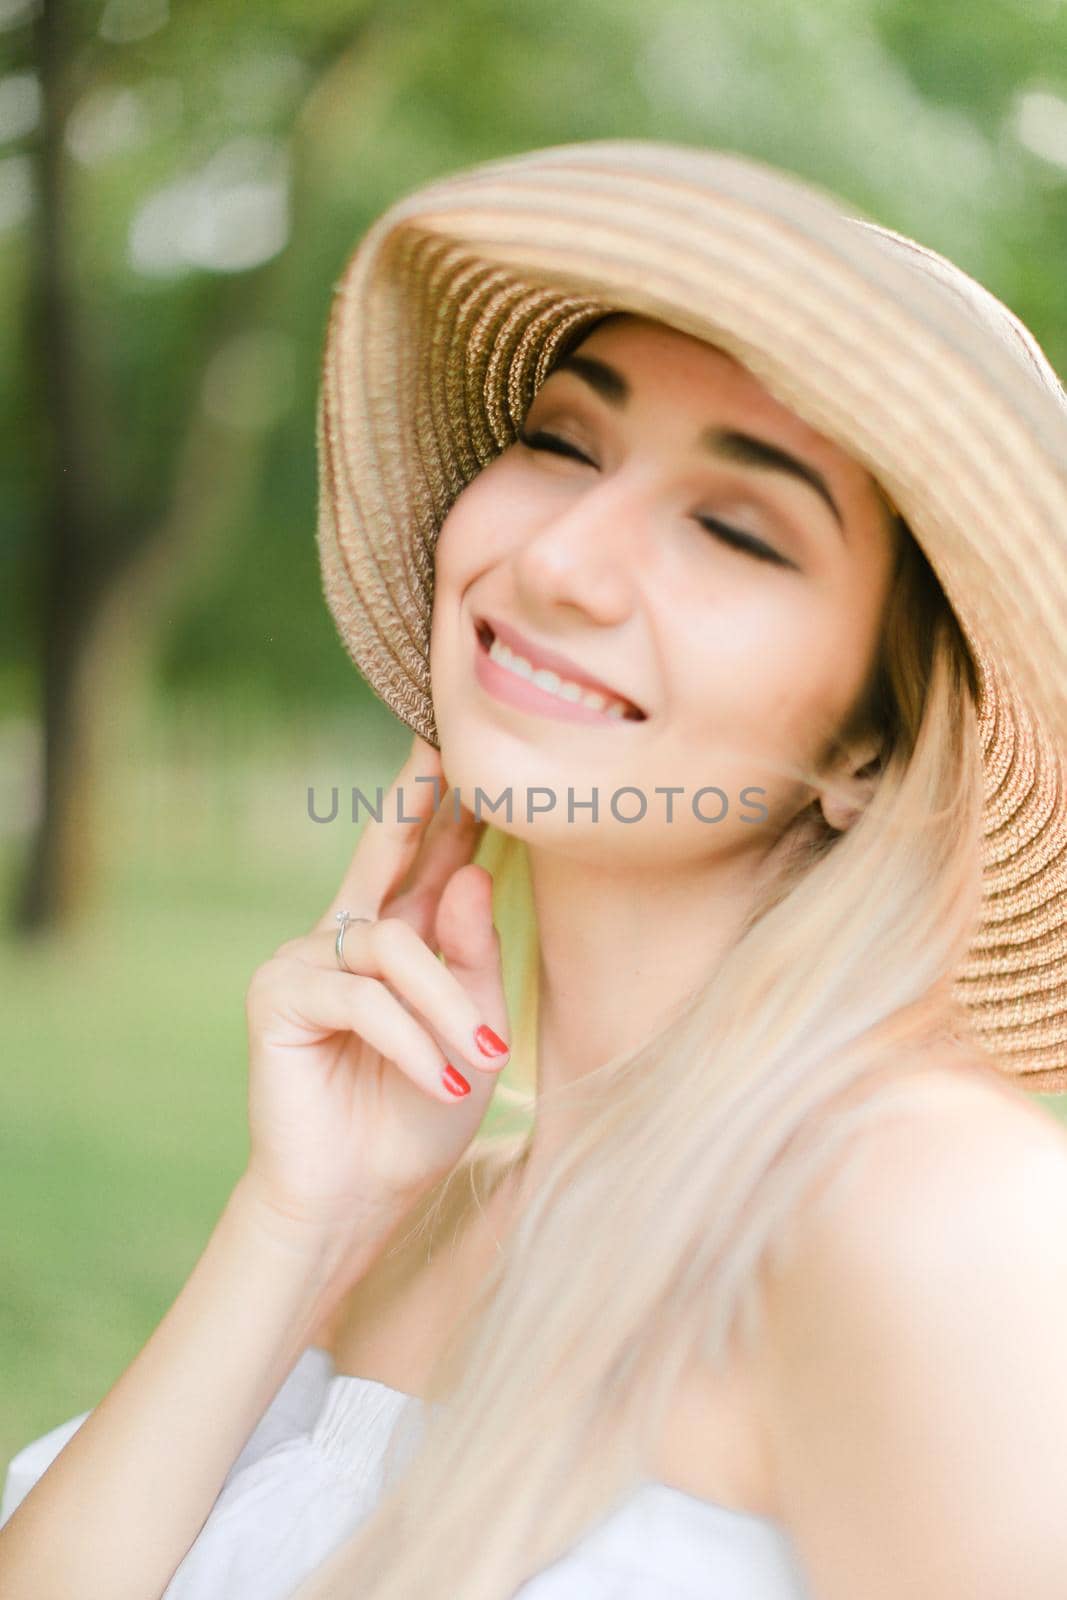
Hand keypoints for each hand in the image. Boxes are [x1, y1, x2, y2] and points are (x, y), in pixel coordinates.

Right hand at [241, 732, 511, 1244]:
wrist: (360, 1195)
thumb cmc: (420, 1112)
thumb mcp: (471, 1028)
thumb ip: (472, 956)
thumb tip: (472, 876)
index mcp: (397, 938)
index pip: (429, 857)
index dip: (450, 805)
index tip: (468, 745)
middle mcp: (348, 933)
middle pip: (386, 848)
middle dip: (416, 795)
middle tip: (443, 740)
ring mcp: (307, 956)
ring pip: (397, 948)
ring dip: (447, 1007)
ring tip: (481, 1061)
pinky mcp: (278, 992)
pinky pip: (363, 997)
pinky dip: (412, 1040)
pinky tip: (442, 1079)